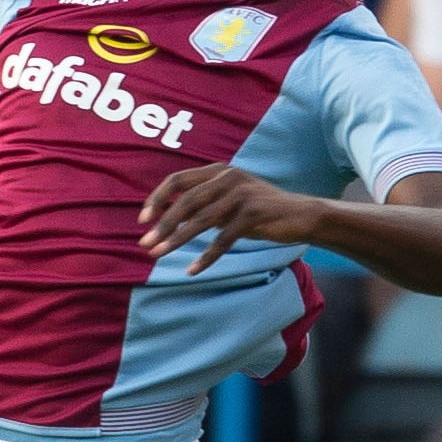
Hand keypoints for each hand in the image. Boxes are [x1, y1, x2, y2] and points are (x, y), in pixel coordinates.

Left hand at [138, 166, 318, 277]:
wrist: (300, 215)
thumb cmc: (259, 211)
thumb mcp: (228, 201)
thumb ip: (202, 204)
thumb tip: (167, 220)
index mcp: (218, 171)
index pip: (177, 180)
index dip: (157, 199)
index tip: (142, 220)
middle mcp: (228, 177)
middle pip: (185, 201)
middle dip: (162, 224)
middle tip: (145, 244)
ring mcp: (241, 194)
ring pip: (201, 220)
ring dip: (177, 240)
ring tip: (159, 255)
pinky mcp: (253, 214)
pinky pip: (223, 239)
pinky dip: (207, 256)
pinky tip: (193, 270)